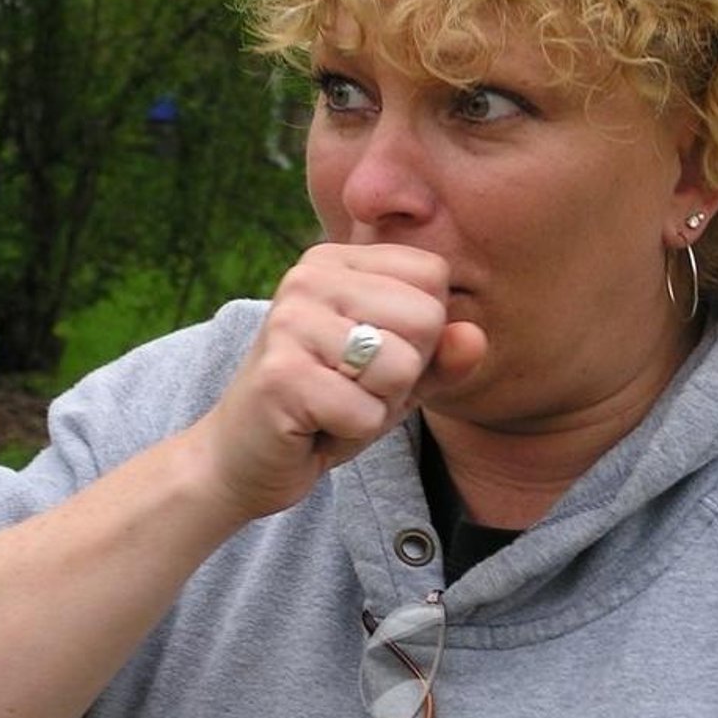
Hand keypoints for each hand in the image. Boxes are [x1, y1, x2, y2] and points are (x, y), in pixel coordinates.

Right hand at [189, 242, 485, 522]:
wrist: (243, 456)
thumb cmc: (327, 406)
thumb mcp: (396, 376)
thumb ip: (441, 354)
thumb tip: (474, 336)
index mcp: (335, 260)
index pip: (432, 275)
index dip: (423, 331)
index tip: (373, 355)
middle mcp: (308, 276)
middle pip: (424, 317)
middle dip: (404, 373)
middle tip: (353, 387)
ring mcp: (290, 321)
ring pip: (401, 366)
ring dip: (379, 405)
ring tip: (335, 404)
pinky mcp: (281, 374)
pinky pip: (367, 412)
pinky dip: (352, 434)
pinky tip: (315, 425)